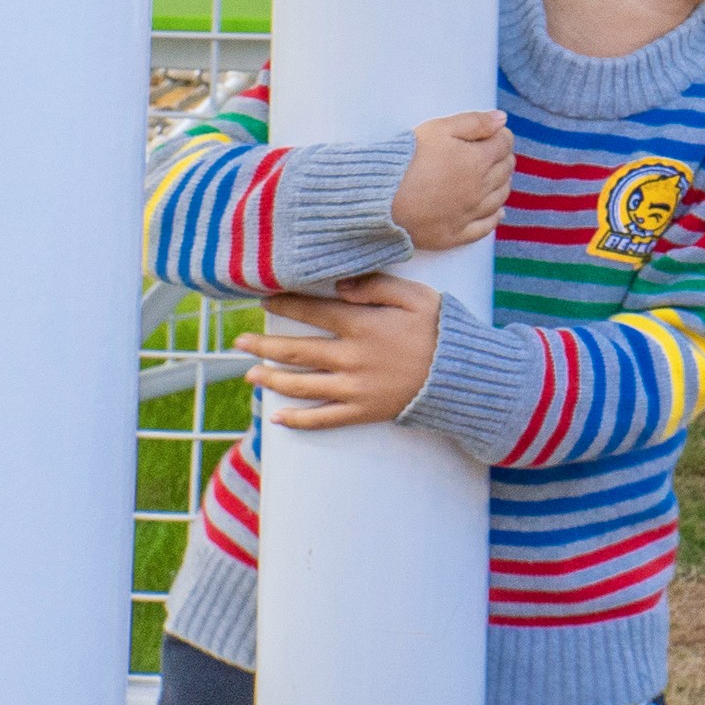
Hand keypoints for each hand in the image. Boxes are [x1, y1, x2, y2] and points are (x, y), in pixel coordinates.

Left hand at [243, 275, 444, 430]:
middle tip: (240, 342)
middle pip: (296, 351)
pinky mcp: (363, 412)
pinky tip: (279, 419)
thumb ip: (377, 286)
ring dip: (271, 379)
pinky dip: (298, 420)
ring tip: (251, 374)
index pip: (312, 311)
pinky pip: (323, 419)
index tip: (264, 300)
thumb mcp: (417, 296)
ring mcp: (354, 388)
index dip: (285, 304)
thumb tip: (339, 285)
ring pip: (301, 385)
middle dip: (263, 345)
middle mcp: (351, 358)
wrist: (465, 377)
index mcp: (363, 325)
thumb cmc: (444, 330)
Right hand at [390, 110, 512, 250]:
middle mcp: (480, 189)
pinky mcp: (455, 235)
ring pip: (499, 198)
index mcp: (478, 161)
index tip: (493, 134)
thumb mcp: (438, 129)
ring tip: (496, 177)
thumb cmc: (405, 158)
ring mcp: (469, 214)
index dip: (501, 136)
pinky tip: (497, 213)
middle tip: (493, 153)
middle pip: (505, 171)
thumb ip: (473, 122)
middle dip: (503, 158)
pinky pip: (484, 228)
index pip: (504, 145)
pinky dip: (494, 218)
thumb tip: (502, 120)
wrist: (378, 198)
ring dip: (502, 185)